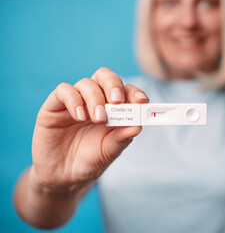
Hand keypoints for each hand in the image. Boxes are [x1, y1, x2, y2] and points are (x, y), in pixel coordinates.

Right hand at [31, 67, 148, 191]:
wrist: (63, 177)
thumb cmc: (90, 160)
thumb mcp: (109, 151)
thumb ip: (122, 138)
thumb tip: (138, 125)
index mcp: (113, 108)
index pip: (125, 90)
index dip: (134, 92)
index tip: (141, 101)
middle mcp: (94, 100)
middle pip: (105, 76)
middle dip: (114, 85)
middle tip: (117, 101)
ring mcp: (75, 101)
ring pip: (86, 83)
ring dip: (95, 98)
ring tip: (98, 119)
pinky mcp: (54, 106)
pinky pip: (64, 91)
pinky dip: (74, 100)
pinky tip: (80, 117)